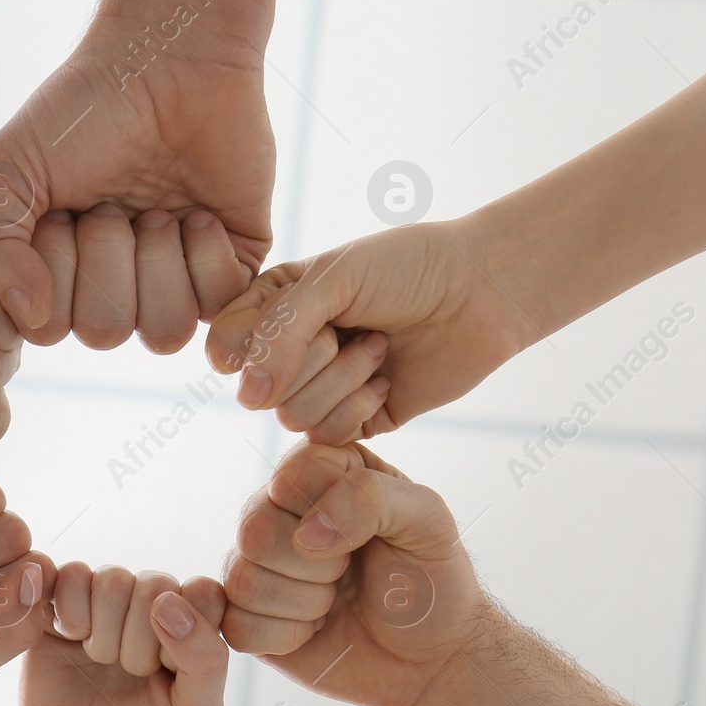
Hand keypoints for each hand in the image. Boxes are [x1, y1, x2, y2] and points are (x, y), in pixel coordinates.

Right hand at [0, 34, 272, 352]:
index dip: (55, 269)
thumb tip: (31, 318)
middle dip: (108, 257)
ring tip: (160, 209)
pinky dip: (206, 254)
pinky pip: (219, 306)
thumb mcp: (7, 167)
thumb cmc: (84, 109)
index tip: (63, 207)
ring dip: (158, 261)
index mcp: (56, 273)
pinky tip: (199, 212)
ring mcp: (173, 280)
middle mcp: (114, 286)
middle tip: (115, 201)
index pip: (47, 327)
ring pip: (164, 332)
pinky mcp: (230, 266)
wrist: (172, 59)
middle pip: (106, 332)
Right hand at [21, 566, 227, 705]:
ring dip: (104, 632)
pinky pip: (70, 575)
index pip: (202, 591)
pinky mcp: (61, 603)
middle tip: (129, 674)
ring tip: (100, 662)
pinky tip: (70, 640)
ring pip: (112, 577)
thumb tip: (169, 603)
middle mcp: (150, 603)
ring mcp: (104, 601)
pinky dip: (70, 612)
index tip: (169, 672)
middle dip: (140, 642)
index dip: (185, 633)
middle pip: (154, 584)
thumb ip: (207, 659)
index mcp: (192, 621)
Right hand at [206, 216, 540, 443]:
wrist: (480, 293)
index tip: (302, 316)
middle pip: (259, 389)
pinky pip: (328, 436)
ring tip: (379, 346)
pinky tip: (388, 378)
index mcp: (273, 307)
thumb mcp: (331, 278)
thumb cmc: (406, 269)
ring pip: (292, 416)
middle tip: (356, 326)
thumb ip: (279, 332)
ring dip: (342, 380)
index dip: (253, 344)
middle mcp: (289, 352)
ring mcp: (320, 390)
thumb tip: (246, 397)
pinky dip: (360, 406)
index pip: (224, 345)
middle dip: (313, 357)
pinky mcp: (354, 422)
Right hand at [223, 441, 486, 705]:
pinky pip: (237, 626)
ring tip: (335, 601)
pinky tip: (314, 631)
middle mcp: (280, 512)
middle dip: (316, 565)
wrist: (432, 658)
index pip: (293, 473)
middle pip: (255, 528)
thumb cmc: (432, 580)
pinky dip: (285, 637)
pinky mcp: (248, 618)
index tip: (371, 533)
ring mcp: (259, 566)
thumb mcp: (427, 520)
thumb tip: (305, 534)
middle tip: (350, 573)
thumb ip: (370, 497)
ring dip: (304, 603)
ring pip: (242, 579)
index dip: (332, 510)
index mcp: (322, 472)